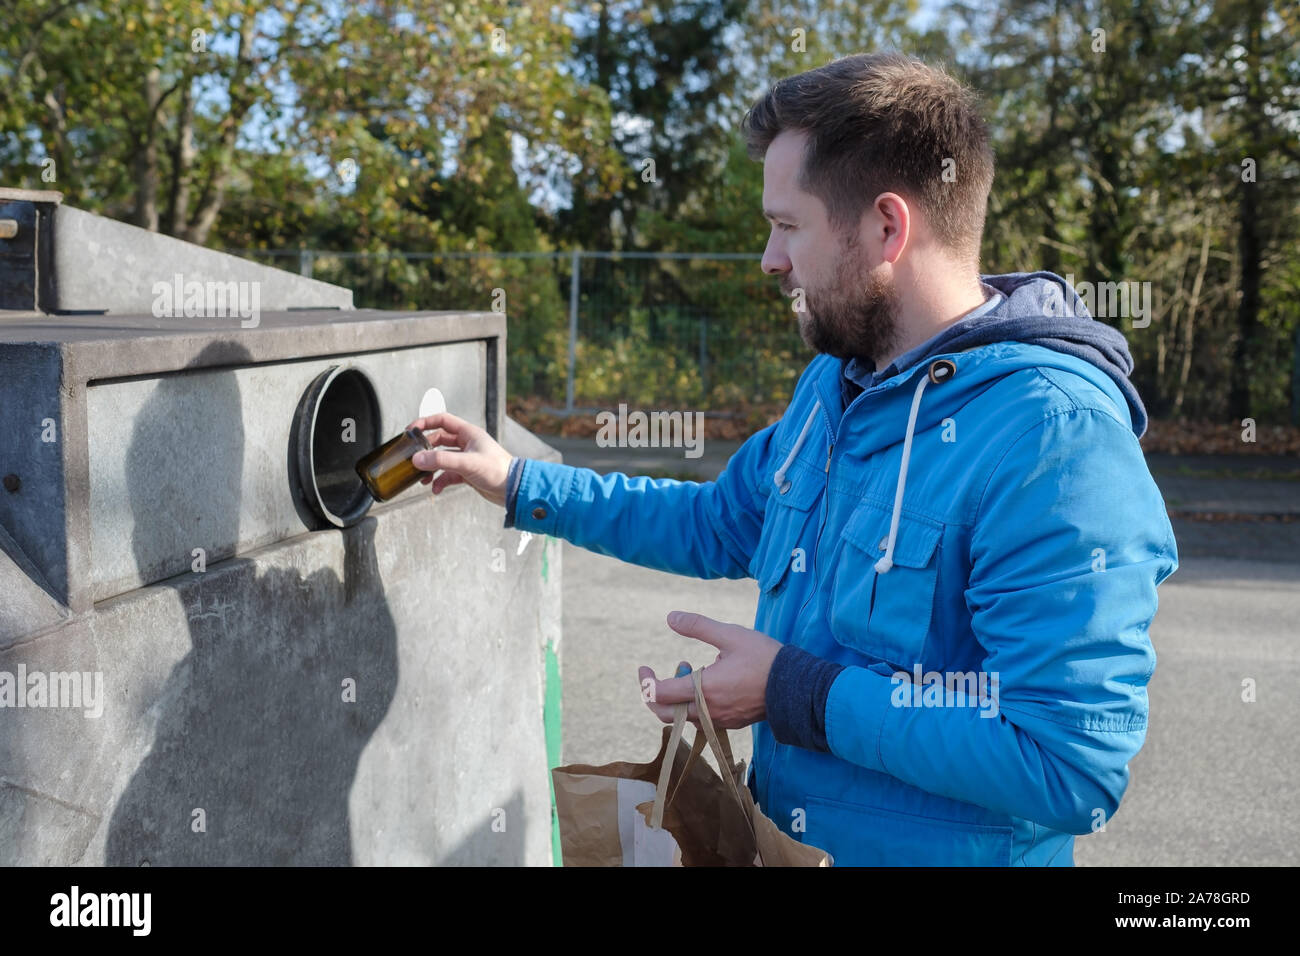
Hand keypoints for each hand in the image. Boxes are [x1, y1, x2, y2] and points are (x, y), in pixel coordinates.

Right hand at [406, 412, 512, 505]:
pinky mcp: (467, 473)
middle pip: (438, 441)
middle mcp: (467, 443)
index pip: (442, 420)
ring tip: (422, 479)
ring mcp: (466, 458)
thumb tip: (418, 459)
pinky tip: (436, 489)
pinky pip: (447, 474)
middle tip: (414, 459)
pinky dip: (440, 481)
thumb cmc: (498, 470)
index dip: (425, 423)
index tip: (410, 431)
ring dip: (431, 469)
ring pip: (442, 460)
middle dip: (426, 451)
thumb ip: (441, 461)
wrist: (514, 489)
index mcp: (468, 433)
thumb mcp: (467, 463)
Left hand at [637, 611, 782, 730]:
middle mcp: (707, 712)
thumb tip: (671, 617)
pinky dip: (694, 704)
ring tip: (691, 669)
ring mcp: (719, 721)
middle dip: (655, 695)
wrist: (797, 687)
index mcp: (703, 691)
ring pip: (683, 718)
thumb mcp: (731, 635)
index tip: (644, 668)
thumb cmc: (764, 659)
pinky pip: (701, 720)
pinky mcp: (730, 724)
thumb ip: (699, 626)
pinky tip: (708, 683)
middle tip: (659, 674)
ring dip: (677, 698)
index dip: (646, 681)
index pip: (660, 693)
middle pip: (665, 714)